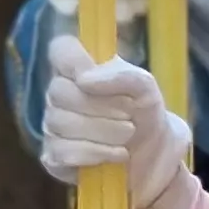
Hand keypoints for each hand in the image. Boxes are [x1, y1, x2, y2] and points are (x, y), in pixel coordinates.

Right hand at [40, 37, 192, 208]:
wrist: (155, 159)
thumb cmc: (144, 116)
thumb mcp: (146, 91)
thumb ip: (124, 76)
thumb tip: (85, 79)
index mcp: (80, 70)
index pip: (60, 50)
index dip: (73, 60)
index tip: (92, 76)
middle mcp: (60, 95)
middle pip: (60, 91)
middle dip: (101, 107)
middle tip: (129, 117)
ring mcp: (53, 126)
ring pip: (62, 122)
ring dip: (104, 132)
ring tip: (128, 136)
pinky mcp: (53, 157)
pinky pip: (63, 152)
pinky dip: (97, 153)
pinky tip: (118, 155)